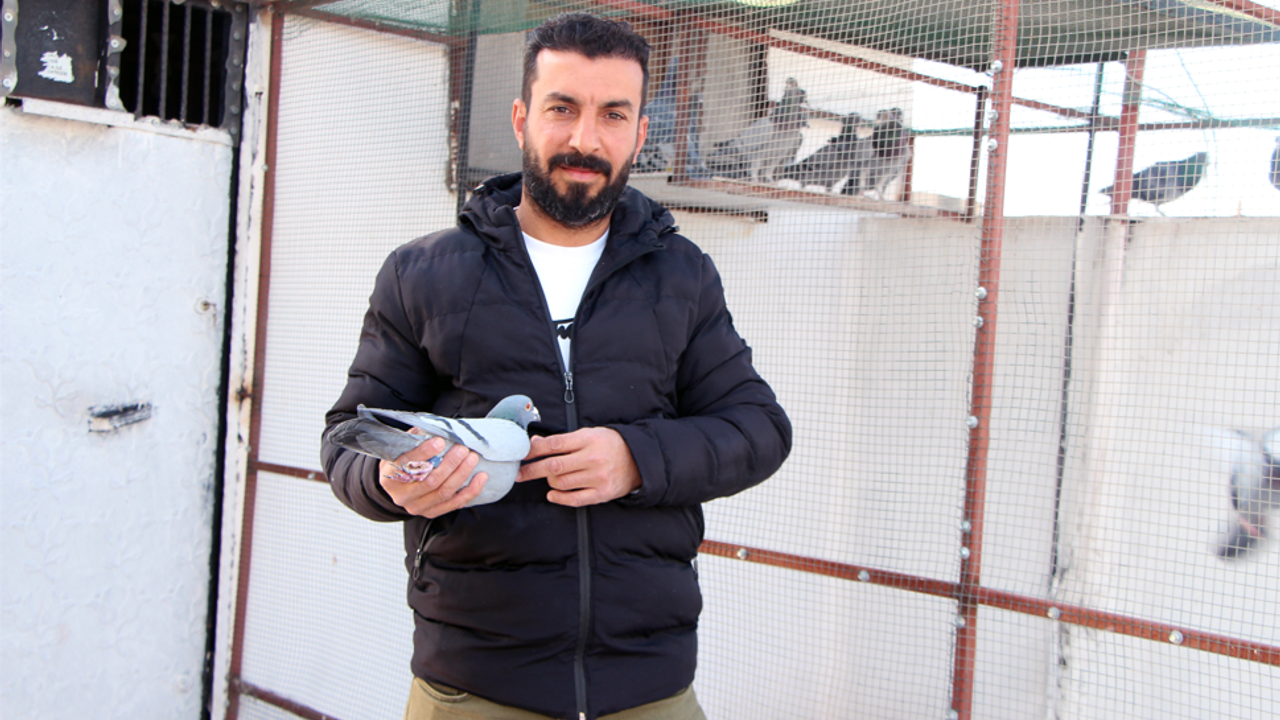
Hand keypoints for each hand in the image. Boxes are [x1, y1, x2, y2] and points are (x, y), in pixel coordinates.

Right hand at [379, 431, 488, 517]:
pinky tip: (481, 477)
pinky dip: (470, 491)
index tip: (440, 441)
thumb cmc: (402, 462)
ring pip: (444, 492)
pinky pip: (455, 504)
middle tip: (462, 449)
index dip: (424, 452)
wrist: (398, 485)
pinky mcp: (431, 513)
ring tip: (472, 458)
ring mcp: (417, 506)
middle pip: (429, 481)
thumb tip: (433, 429)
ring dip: (461, 474)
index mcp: (390, 476)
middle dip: (449, 464)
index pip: (406, 464)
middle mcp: (402, 495)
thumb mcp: (400, 449)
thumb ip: (414, 439)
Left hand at [516, 427, 640, 506]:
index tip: (522, 454)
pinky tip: (552, 494)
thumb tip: (535, 443)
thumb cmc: (609, 445)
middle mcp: (592, 459)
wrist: (638, 460)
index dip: (534, 450)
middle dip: (531, 470)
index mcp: (588, 439)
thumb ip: (562, 440)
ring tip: (550, 477)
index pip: (554, 444)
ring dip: (549, 481)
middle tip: (518, 474)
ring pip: (560, 483)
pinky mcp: (601, 494)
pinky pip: (573, 499)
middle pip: (553, 466)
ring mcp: (597, 478)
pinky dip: (558, 498)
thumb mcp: (588, 434)